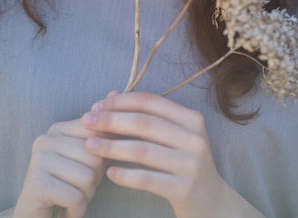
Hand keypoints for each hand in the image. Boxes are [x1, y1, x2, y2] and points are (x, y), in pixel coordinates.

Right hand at [13, 107, 109, 217]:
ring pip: (88, 177)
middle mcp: (46, 138)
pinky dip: (76, 210)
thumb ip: (100, 129)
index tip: (89, 169)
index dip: (103, 156)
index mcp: (59, 128)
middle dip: (94, 180)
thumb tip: (115, 91)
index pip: (98, 133)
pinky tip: (65, 210)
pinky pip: (75, 197)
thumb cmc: (66, 185)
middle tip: (77, 188)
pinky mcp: (35, 183)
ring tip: (70, 197)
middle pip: (95, 156)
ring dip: (85, 196)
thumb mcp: (86, 156)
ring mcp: (38, 159)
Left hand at [83, 91, 264, 217]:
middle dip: (111, 120)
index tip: (97, 106)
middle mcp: (194, 137)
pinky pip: (147, 179)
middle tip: (86, 122)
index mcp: (191, 118)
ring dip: (111, 146)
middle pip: (144, 123)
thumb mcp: (173, 136)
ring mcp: (191, 163)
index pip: (150, 102)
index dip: (121, 101)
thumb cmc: (184, 163)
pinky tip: (109, 173)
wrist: (212, 203)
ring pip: (143, 150)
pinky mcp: (184, 188)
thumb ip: (146, 116)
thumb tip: (110, 95)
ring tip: (89, 146)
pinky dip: (125, 175)